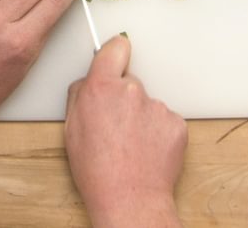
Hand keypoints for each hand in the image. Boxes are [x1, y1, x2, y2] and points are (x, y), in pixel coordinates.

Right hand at [65, 35, 187, 227]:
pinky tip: (146, 151)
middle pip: (130, 81)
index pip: (115, 48)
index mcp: (102, 88)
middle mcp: (132, 91)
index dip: (115, 51)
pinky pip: (165, 120)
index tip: (116, 52)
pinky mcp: (176, 123)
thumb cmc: (97, 171)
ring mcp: (157, 107)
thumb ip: (79, 96)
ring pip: (148, 104)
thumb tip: (87, 84)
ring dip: (141, 117)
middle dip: (124, 97)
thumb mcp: (71, 130)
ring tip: (131, 145)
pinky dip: (157, 132)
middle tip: (115, 125)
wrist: (130, 199)